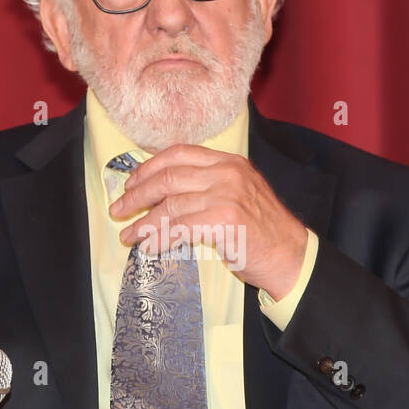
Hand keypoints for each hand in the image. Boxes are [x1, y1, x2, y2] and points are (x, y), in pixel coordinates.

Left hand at [110, 144, 307, 299]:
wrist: (290, 255)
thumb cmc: (260, 230)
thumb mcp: (237, 194)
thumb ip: (207, 185)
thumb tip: (162, 192)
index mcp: (228, 161)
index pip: (179, 153)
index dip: (148, 167)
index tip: (130, 183)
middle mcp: (227, 173)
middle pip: (169, 177)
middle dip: (137, 195)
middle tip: (118, 210)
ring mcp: (227, 195)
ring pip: (171, 205)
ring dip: (143, 222)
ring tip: (129, 235)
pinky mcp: (225, 220)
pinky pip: (181, 227)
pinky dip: (160, 238)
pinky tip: (150, 246)